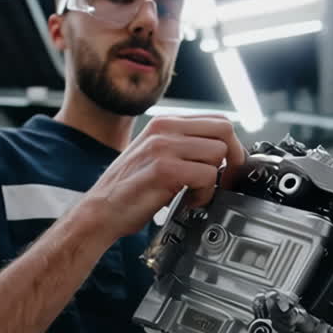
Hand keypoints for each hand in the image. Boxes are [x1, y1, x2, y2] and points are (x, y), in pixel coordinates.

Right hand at [86, 114, 247, 239]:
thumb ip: (183, 146)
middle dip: (232, 159)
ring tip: (196, 193)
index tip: (231, 167)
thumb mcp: (155, 155)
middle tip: (224, 182)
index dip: (232, 145)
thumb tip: (220, 151)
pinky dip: (204, 194)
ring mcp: (163, 147)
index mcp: (164, 122)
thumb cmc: (129, 189)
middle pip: (224, 131)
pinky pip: (207, 176)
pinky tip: (189, 201)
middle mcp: (164, 129)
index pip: (217, 120)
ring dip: (214, 180)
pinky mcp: (164, 170)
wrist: (100, 212)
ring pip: (218, 153)